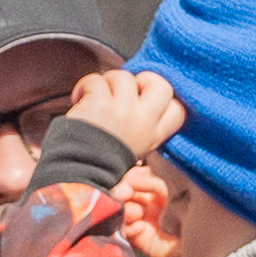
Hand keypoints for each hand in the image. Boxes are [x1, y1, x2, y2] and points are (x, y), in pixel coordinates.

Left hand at [65, 66, 187, 161]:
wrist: (76, 179)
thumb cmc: (98, 167)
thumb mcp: (132, 155)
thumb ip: (140, 132)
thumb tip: (136, 103)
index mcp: (153, 136)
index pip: (178, 110)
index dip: (164, 99)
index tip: (145, 99)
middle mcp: (143, 121)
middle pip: (162, 85)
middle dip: (145, 79)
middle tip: (125, 90)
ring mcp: (122, 111)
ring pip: (124, 77)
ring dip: (108, 81)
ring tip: (95, 97)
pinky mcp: (100, 104)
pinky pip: (96, 80)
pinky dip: (86, 85)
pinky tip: (79, 98)